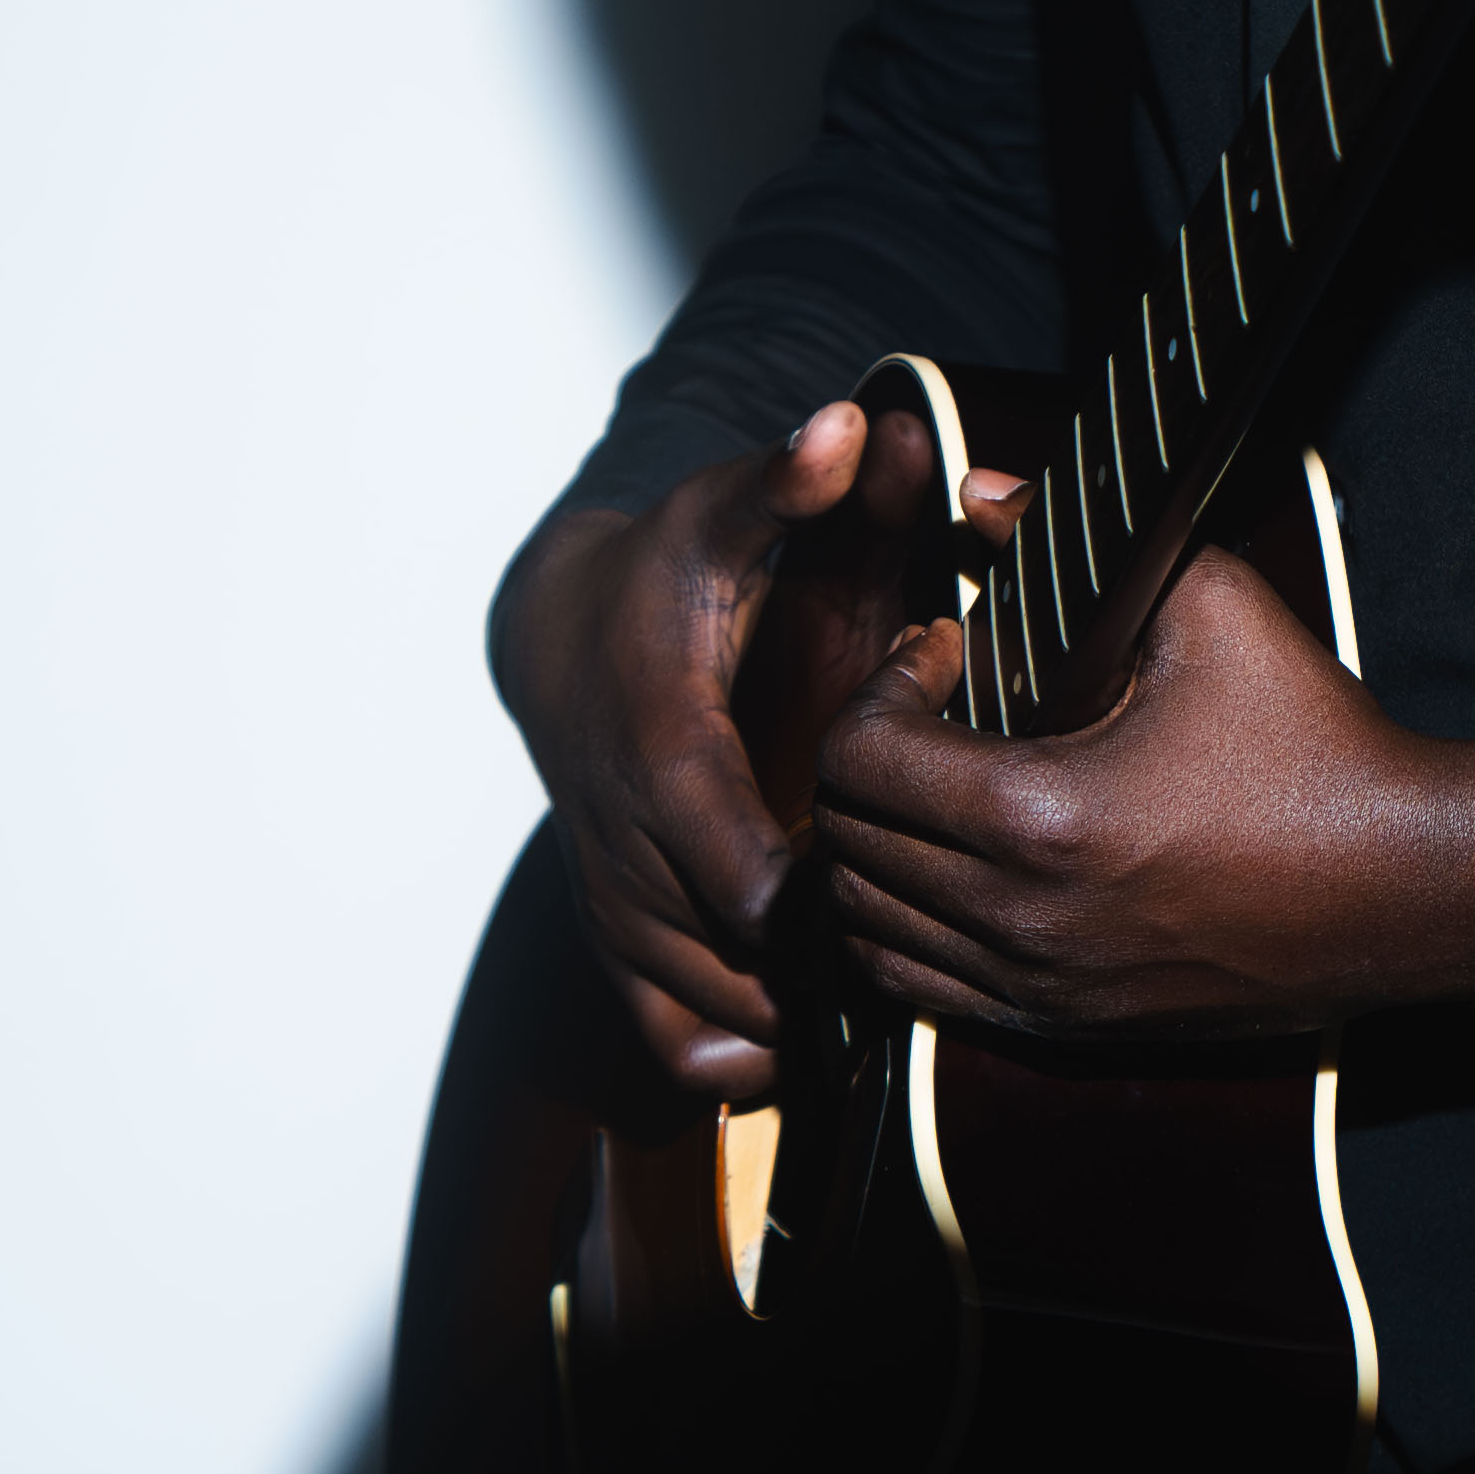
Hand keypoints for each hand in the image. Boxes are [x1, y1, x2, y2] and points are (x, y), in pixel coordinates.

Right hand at [488, 394, 945, 1094]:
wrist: (557, 636)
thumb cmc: (663, 576)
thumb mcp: (721, 515)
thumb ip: (792, 481)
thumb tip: (853, 421)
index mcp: (664, 756)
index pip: (738, 872)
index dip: (817, 907)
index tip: (894, 899)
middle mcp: (626, 846)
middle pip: (731, 963)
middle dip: (826, 976)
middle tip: (918, 959)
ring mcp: (614, 902)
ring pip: (701, 1013)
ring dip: (793, 1019)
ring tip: (880, 989)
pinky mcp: (614, 941)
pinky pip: (669, 1042)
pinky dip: (737, 1052)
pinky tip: (805, 1021)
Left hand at [811, 526, 1474, 1038]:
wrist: (1407, 890)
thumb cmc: (1317, 747)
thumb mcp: (1211, 610)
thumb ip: (1073, 545)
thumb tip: (978, 492)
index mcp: (1039, 817)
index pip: (858, 760)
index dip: (881, 686)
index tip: (947, 653)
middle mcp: (1020, 918)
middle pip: (846, 843)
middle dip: (867, 760)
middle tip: (930, 712)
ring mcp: (1038, 987)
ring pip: (867, 927)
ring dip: (877, 848)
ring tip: (936, 790)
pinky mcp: (1065, 1026)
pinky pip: (920, 991)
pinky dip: (909, 927)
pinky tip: (963, 868)